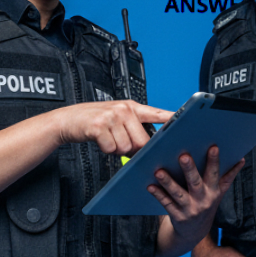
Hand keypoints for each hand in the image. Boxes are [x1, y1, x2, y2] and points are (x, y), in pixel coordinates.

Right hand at [53, 100, 173, 156]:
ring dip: (116, 149)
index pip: (156, 113)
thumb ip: (134, 127)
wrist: (68, 119)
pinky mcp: (99, 126)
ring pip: (126, 147)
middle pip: (142, 140)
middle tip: (120, 141)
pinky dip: (105, 149)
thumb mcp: (117, 118)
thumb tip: (147, 147)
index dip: (172, 118)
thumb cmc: (95, 121)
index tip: (187, 121)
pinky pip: (111, 148)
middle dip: (133, 148)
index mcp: (132, 107)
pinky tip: (100, 140)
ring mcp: (111, 116)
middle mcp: (123, 109)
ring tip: (108, 138)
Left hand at [150, 146, 243, 256]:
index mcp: (214, 191)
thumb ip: (228, 176)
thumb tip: (242, 159)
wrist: (194, 233)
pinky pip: (166, 204)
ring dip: (168, 182)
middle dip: (190, 169)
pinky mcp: (178, 216)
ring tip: (159, 171)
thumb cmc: (206, 204)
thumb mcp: (219, 192)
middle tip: (183, 156)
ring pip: (178, 194)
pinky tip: (150, 185)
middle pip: (196, 182)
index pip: (215, 174)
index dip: (215, 161)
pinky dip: (158, 195)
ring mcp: (190, 209)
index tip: (213, 147)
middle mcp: (203, 200)